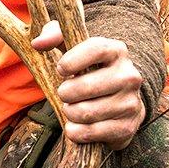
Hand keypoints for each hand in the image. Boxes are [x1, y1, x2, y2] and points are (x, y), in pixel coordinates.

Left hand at [32, 22, 145, 150]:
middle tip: (65, 93)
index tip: (61, 69)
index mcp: (116, 51)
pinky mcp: (127, 127)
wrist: (118, 99)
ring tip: (72, 107)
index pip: (95, 49)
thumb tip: (38, 43)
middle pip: (85, 87)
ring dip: (69, 112)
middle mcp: (129, 76)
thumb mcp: (71, 45)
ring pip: (85, 112)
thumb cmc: (87, 68)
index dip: (71, 61)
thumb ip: (53, 34)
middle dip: (65, 93)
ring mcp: (131, 102)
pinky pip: (90, 132)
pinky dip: (75, 131)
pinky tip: (76, 124)